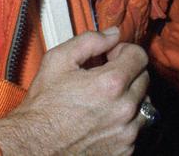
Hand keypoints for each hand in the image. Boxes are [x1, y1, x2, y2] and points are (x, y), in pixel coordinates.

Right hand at [0, 28, 149, 155]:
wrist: (34, 147)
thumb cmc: (43, 106)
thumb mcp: (58, 61)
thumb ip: (90, 40)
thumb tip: (113, 34)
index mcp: (111, 84)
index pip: (140, 56)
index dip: (124, 51)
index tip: (110, 58)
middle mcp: (124, 110)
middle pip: (144, 79)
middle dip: (128, 73)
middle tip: (105, 77)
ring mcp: (126, 133)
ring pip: (144, 105)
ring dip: (130, 98)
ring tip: (106, 100)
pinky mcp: (124, 151)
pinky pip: (136, 129)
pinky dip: (126, 122)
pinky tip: (104, 119)